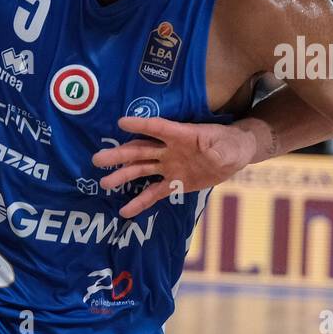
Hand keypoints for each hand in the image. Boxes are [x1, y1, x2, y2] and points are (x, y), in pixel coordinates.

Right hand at [90, 116, 259, 218]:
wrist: (234, 156)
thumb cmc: (231, 144)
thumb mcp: (230, 147)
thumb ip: (221, 151)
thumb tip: (214, 156)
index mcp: (182, 135)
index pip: (159, 128)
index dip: (141, 125)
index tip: (121, 122)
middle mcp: (170, 149)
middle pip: (141, 150)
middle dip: (120, 155)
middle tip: (98, 159)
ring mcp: (169, 166)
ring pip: (141, 169)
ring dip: (123, 176)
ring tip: (104, 183)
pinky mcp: (174, 183)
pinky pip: (154, 193)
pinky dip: (140, 202)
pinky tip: (125, 211)